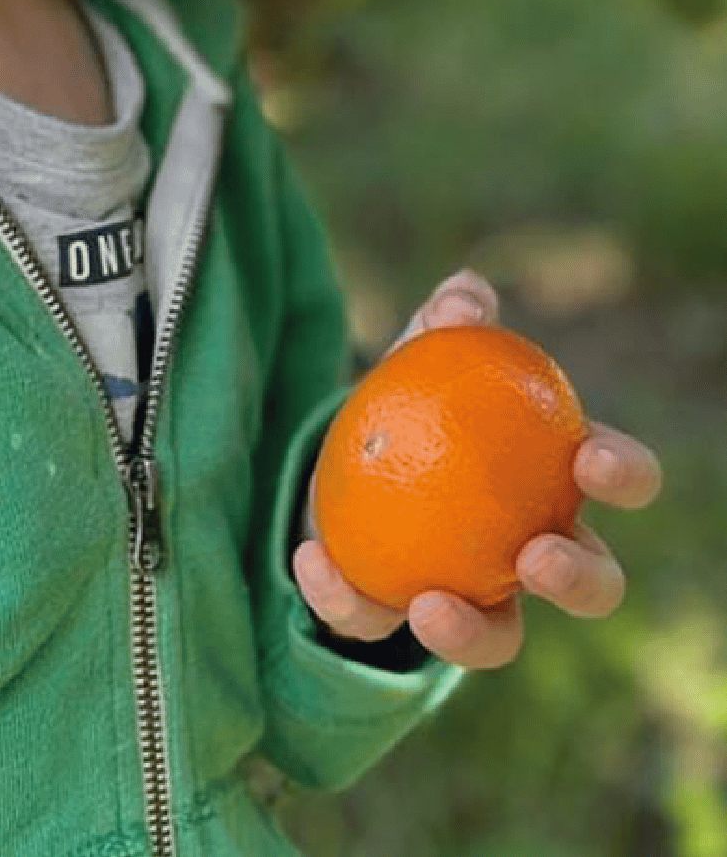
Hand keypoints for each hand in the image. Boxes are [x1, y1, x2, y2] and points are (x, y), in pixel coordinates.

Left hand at [292, 269, 663, 669]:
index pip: (617, 476)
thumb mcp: (423, 348)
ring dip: (471, 633)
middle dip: (580, 579)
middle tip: (538, 556)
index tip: (591, 459)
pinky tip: (312, 560)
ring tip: (428, 605)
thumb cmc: (415, 392)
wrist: (347, 447)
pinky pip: (374, 622)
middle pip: (591, 582)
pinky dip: (344, 597)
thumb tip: (466, 298)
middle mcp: (535, 549)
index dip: (624, 472)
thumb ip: (447, 319)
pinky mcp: (396, 616)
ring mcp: (474, 595)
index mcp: (558, 476)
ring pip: (498, 637)